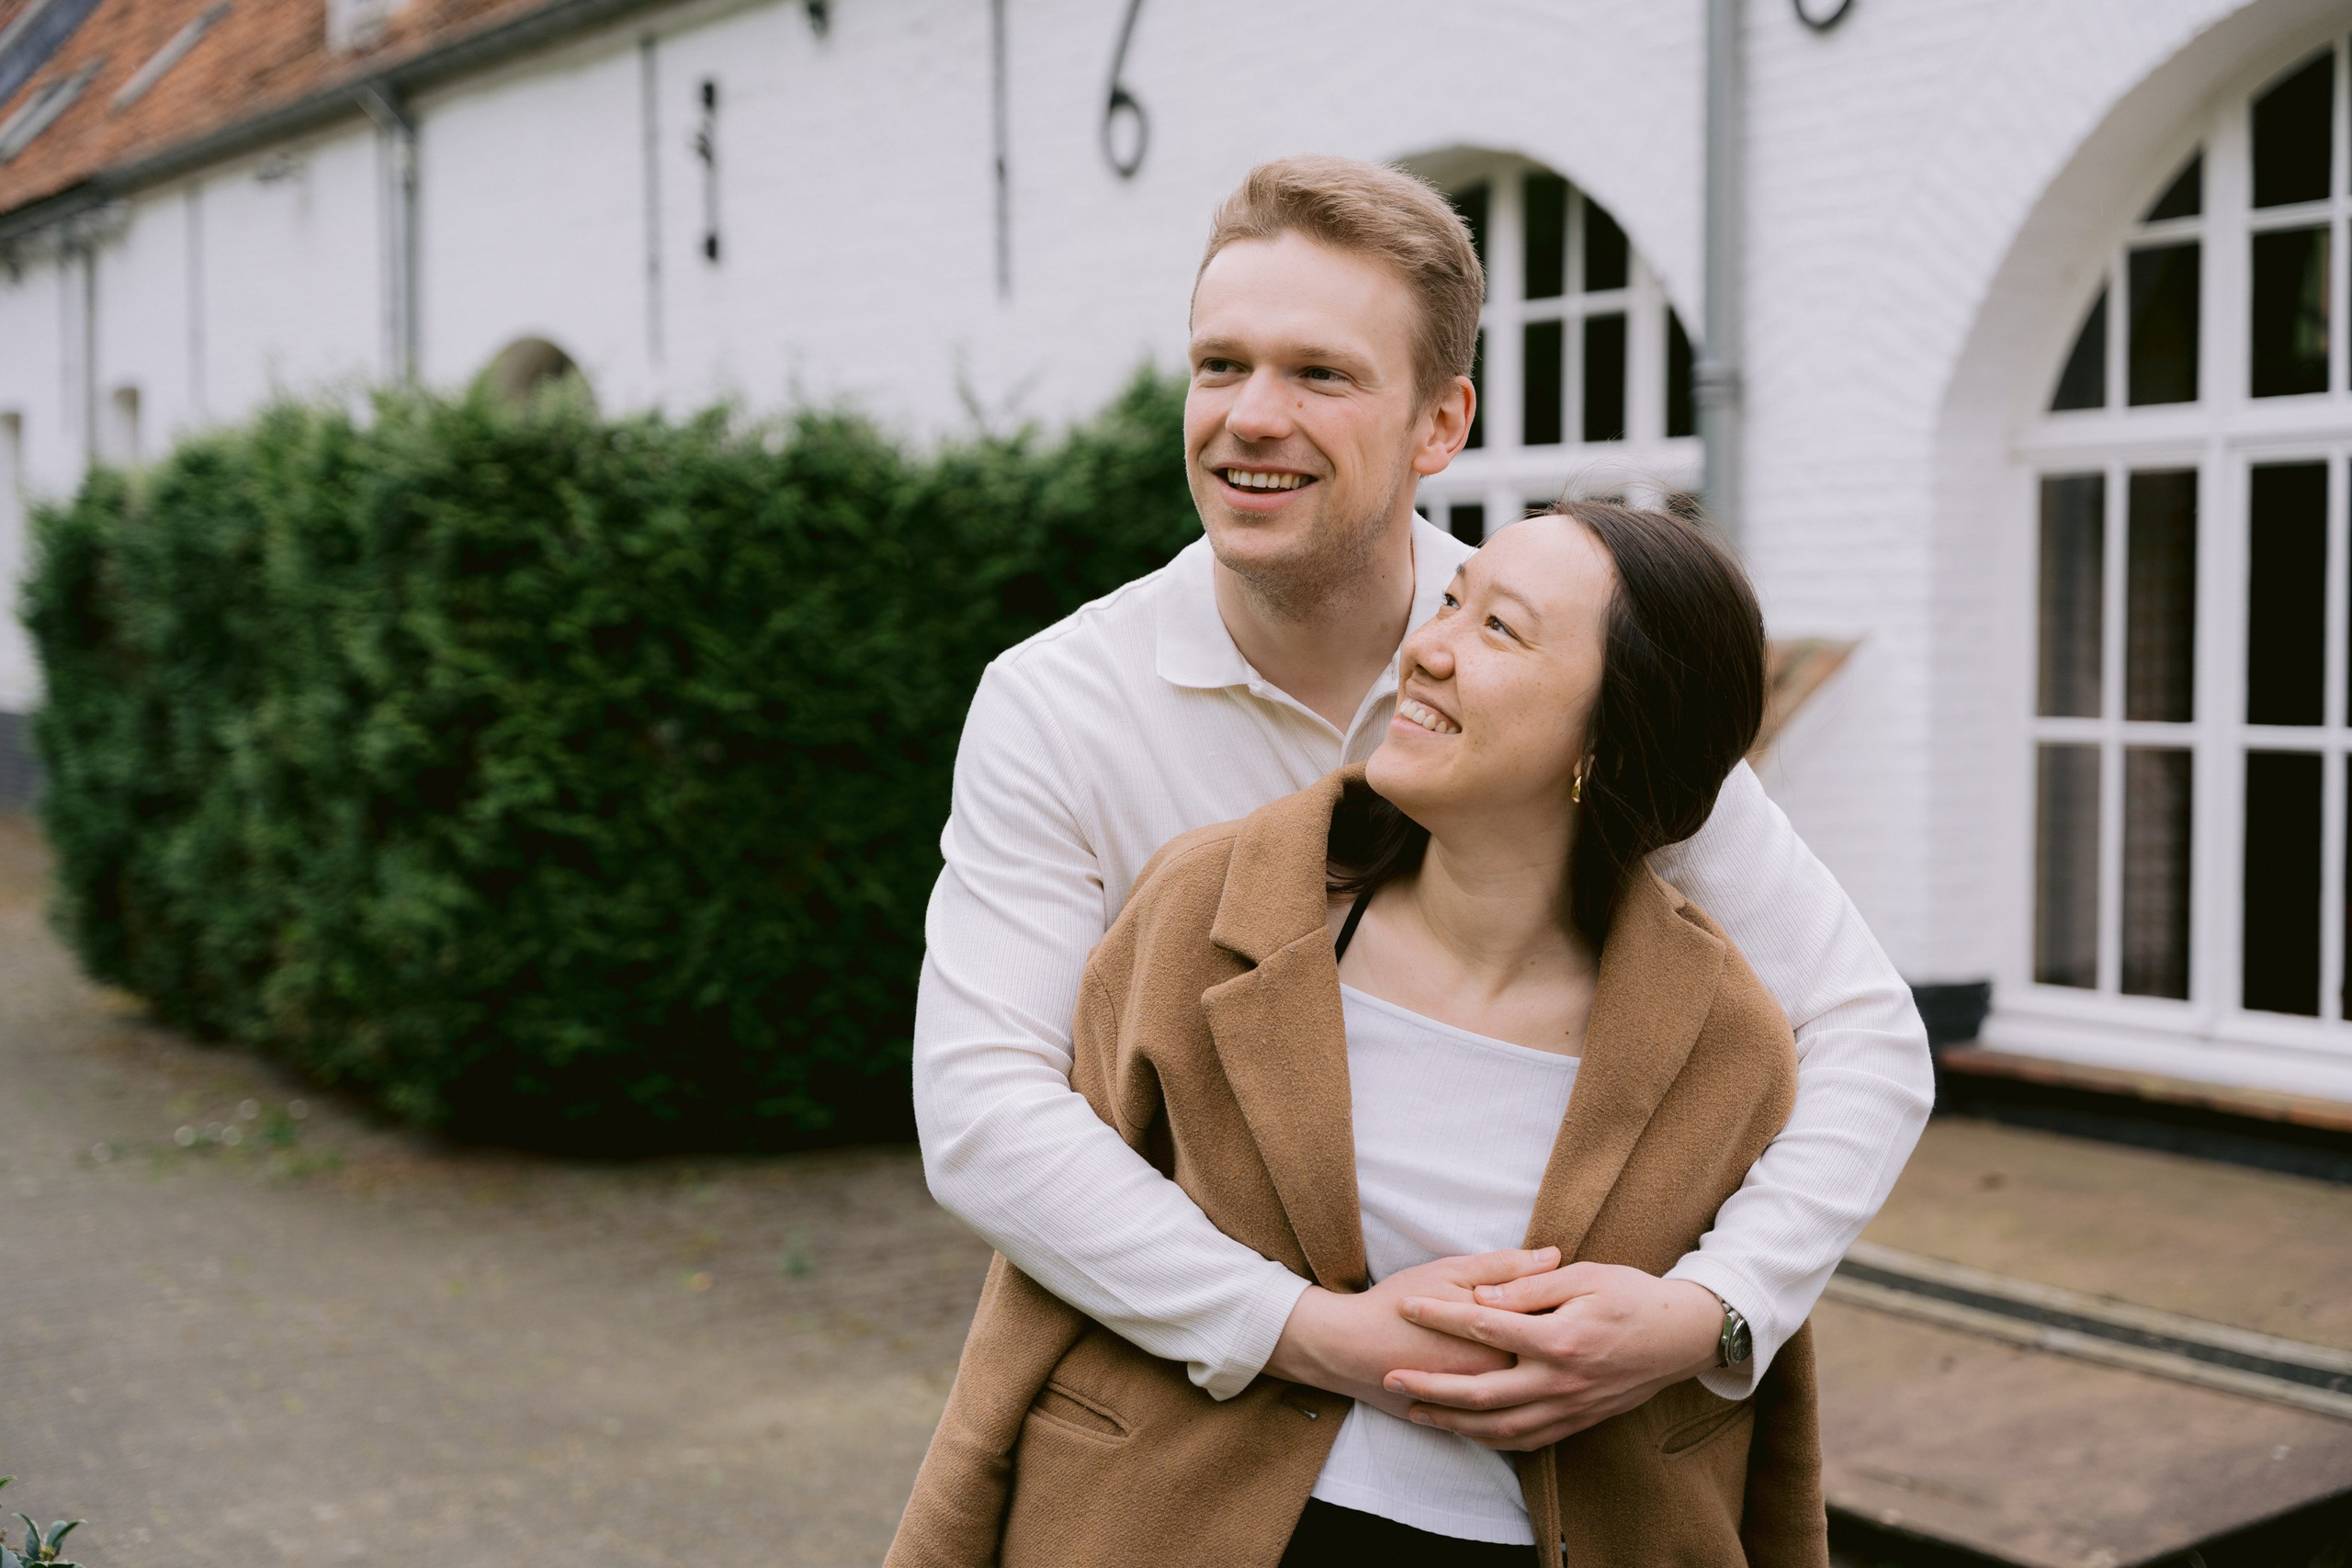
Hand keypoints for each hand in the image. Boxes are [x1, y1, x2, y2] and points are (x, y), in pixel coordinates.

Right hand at [1266, 1248, 1560, 1419]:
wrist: (1349, 1347)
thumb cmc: (1397, 1304)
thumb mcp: (1451, 1272)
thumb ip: (1505, 1266)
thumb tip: (1553, 1254)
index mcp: (1500, 1341)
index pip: (1556, 1326)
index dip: (1572, 1309)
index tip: (1583, 1295)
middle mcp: (1497, 1379)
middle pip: (1550, 1365)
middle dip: (1567, 1343)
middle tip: (1576, 1321)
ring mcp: (1482, 1405)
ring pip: (1534, 1398)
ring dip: (1550, 1380)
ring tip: (1556, 1354)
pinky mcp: (1466, 1421)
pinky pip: (1510, 1423)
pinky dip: (1526, 1408)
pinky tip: (1532, 1388)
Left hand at [1384, 1264, 1723, 1449]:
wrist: (1683, 1336)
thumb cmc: (1634, 1295)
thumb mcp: (1585, 1276)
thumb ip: (1530, 1287)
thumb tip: (1482, 1294)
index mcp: (1561, 1338)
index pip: (1485, 1325)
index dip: (1442, 1315)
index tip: (1407, 1307)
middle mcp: (1563, 1380)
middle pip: (1482, 1391)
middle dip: (1432, 1386)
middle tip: (1392, 1377)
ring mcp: (1572, 1407)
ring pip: (1501, 1426)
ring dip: (1454, 1422)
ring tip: (1416, 1410)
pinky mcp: (1580, 1421)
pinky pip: (1528, 1440)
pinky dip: (1492, 1439)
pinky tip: (1466, 1430)